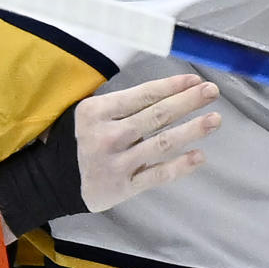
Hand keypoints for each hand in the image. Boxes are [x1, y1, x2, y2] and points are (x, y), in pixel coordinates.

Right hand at [75, 73, 219, 212]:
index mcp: (97, 112)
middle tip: (212, 91)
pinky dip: (180, 166)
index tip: (195, 80)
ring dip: (192, 130)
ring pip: (162, 144)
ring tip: (214, 120)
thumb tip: (169, 92)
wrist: (54, 181)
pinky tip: (199, 156)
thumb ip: (121, 105)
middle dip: (188, 101)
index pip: (142, 95)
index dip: (171, 86)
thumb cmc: (80, 140)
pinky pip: (157, 175)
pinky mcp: (124, 187)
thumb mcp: (89, 114)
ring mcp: (117, 163)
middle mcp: (108, 135)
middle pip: (156, 116)